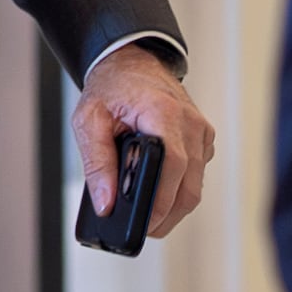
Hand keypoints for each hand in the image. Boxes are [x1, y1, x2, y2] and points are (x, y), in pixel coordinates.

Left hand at [74, 40, 214, 240]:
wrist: (129, 61)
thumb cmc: (111, 88)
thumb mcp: (89, 122)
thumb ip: (96, 164)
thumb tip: (106, 203)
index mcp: (163, 114)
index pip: (173, 168)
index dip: (160, 203)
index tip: (144, 224)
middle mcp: (189, 122)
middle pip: (189, 187)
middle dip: (166, 216)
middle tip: (142, 229)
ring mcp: (200, 130)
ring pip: (196, 186)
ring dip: (174, 207)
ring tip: (148, 217)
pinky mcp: (202, 137)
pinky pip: (197, 173)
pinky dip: (180, 188)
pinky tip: (159, 191)